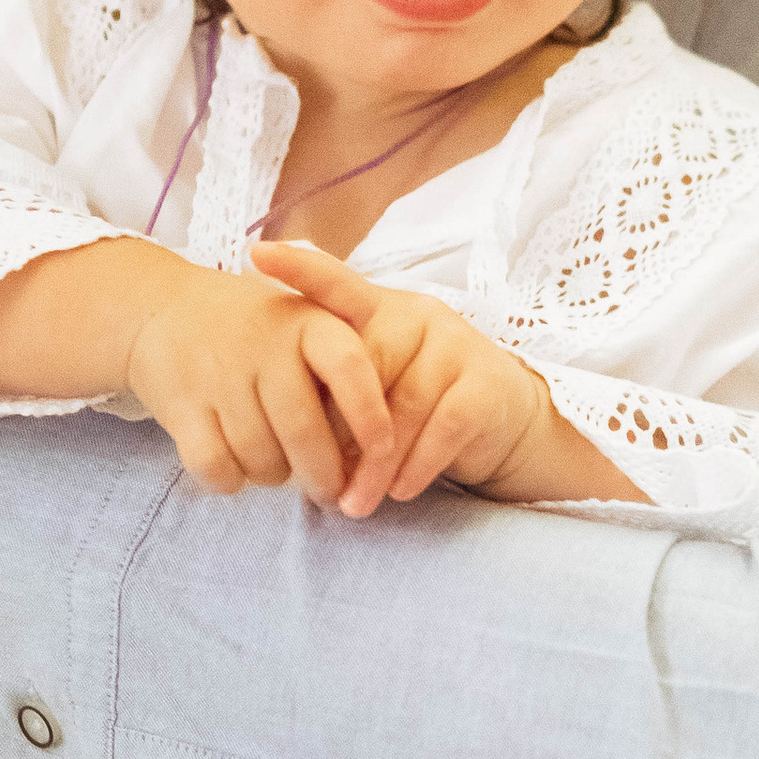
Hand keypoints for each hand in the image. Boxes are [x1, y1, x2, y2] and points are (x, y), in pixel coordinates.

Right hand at [125, 262, 397, 506]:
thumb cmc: (257, 331)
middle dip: (325, 477)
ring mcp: (218, 375)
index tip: (383, 453)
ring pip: (262, 457)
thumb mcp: (305, 325)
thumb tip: (379, 458)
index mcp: (306, 322)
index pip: (351, 369)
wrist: (164, 308)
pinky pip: (217, 466)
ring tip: (276, 463)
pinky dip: (230, 479)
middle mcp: (263, 344)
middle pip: (304, 431)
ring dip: (274, 476)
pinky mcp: (180, 405)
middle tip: (332, 494)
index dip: (371, 417)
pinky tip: (236, 467)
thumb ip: (342, 375)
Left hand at [251, 243, 570, 506]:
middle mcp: (417, 316)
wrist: (503, 420)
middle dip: (339, 430)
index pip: (337, 284)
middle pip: (365, 366)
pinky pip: (442, 427)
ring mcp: (455, 345)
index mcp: (379, 310)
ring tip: (352, 504)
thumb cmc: (418, 405)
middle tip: (318, 481)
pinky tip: (399, 492)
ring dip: (374, 465)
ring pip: (401, 407)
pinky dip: (415, 465)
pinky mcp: (486, 383)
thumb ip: (337, 396)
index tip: (255, 254)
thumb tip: (291, 441)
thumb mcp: (375, 390)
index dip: (300, 269)